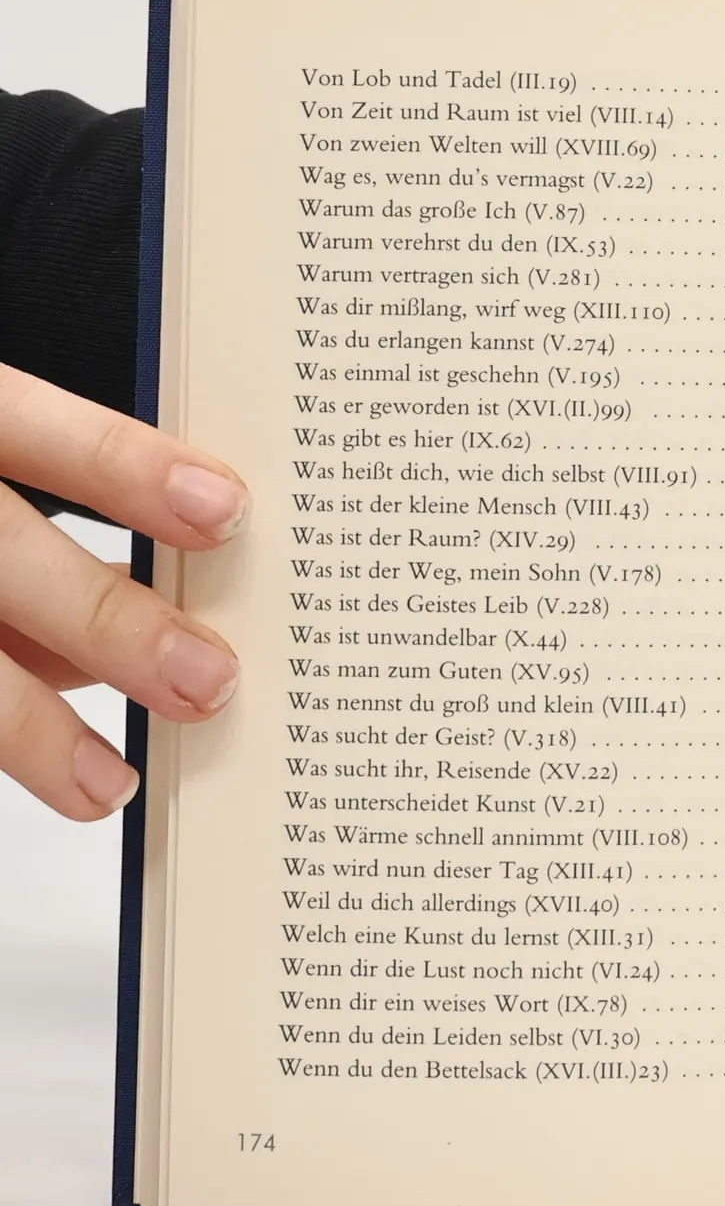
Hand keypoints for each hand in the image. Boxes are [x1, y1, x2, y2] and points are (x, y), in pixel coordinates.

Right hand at [0, 364, 246, 818]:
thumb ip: (42, 529)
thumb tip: (149, 597)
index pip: (29, 423)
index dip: (123, 466)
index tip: (221, 509)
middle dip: (104, 620)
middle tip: (205, 678)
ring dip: (28, 725)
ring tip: (105, 782)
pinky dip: (2, 731)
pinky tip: (53, 776)